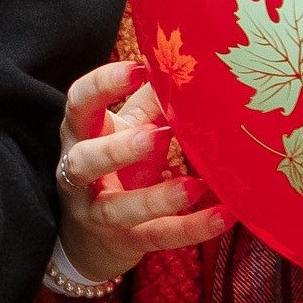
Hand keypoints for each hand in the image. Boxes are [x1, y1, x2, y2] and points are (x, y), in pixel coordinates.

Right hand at [52, 61, 227, 280]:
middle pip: (85, 160)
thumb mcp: (128, 130)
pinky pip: (157, 237)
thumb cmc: (117, 169)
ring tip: (193, 186)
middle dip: (118, 149)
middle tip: (157, 135)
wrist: (91, 240)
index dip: (103, 85)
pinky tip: (224, 216)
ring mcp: (98, 213)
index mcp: (81, 134)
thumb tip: (189, 59)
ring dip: (154, 198)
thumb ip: (152, 101)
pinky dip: (190, 228)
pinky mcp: (125, 243)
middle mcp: (79, 175)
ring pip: (116, 209)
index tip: (136, 68)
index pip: (78, 103)